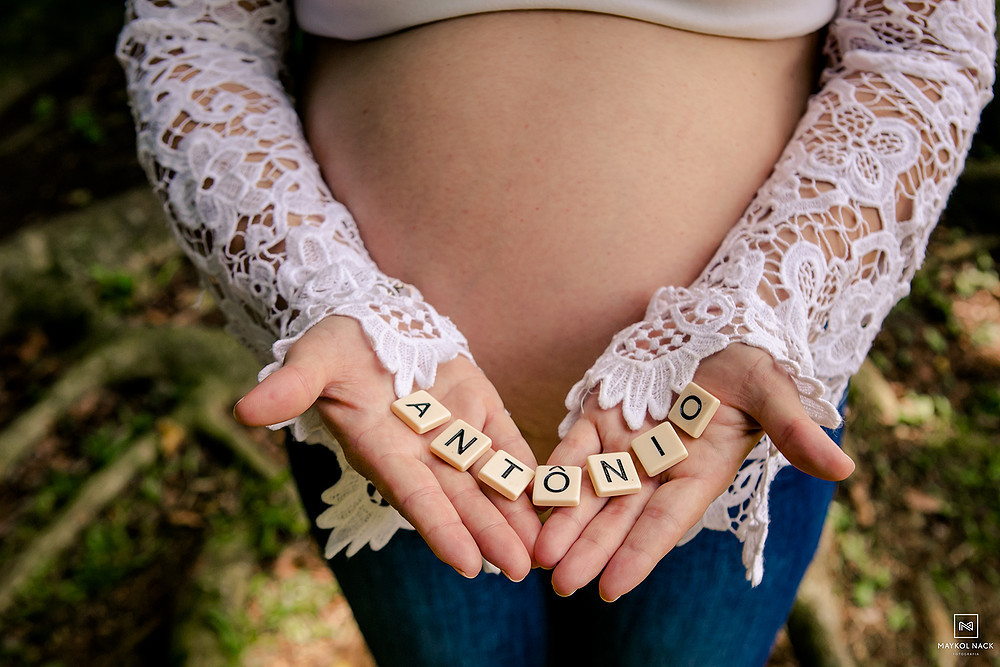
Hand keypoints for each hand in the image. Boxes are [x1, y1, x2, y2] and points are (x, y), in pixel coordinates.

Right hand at [234, 315, 541, 579]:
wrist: (372, 322)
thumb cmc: (335, 344)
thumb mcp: (313, 360)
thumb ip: (289, 388)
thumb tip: (244, 410)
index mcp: (382, 447)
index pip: (414, 496)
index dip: (440, 528)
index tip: (467, 563)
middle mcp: (422, 451)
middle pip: (460, 500)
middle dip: (489, 533)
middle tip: (520, 570)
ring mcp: (455, 433)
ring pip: (490, 482)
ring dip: (516, 514)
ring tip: (545, 549)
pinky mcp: (482, 412)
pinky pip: (511, 447)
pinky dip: (531, 472)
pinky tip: (557, 498)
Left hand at [533, 343, 853, 600]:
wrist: (715, 333)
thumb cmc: (749, 365)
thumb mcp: (772, 393)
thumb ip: (796, 432)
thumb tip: (845, 469)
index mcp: (698, 472)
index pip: (664, 522)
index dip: (639, 554)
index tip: (611, 589)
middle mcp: (658, 469)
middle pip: (619, 517)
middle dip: (590, 550)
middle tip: (560, 583)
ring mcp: (626, 446)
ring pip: (590, 490)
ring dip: (565, 521)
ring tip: (537, 555)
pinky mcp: (600, 420)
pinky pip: (573, 449)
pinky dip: (554, 472)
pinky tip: (531, 497)